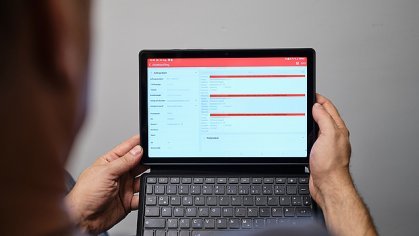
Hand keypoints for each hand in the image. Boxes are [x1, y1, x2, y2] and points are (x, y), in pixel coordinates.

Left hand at [65, 135, 147, 233]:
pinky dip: (146, 195)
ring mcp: (124, 187)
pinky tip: (147, 192)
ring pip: (142, 179)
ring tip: (152, 176)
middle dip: (147, 160)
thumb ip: (123, 162)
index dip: (138, 143)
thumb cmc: (85, 195)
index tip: (149, 138)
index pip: (127, 149)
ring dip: (148, 178)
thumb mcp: (105, 173)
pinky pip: (141, 196)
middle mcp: (118, 174)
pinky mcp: (128, 201)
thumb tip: (138, 150)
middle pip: (138, 163)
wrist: (82, 219)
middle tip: (156, 158)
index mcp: (110, 163)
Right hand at [309, 94, 376, 235]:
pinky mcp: (318, 153)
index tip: (310, 93)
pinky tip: (302, 134)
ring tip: (304, 113)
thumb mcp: (328, 136)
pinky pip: (312, 138)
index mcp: (337, 129)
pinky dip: (307, 132)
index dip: (319, 99)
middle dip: (314, 107)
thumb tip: (317, 107)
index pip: (329, 108)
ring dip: (310, 120)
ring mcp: (326, 145)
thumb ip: (324, 119)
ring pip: (317, 127)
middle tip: (305, 101)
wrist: (328, 186)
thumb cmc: (331, 165)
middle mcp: (333, 136)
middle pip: (323, 116)